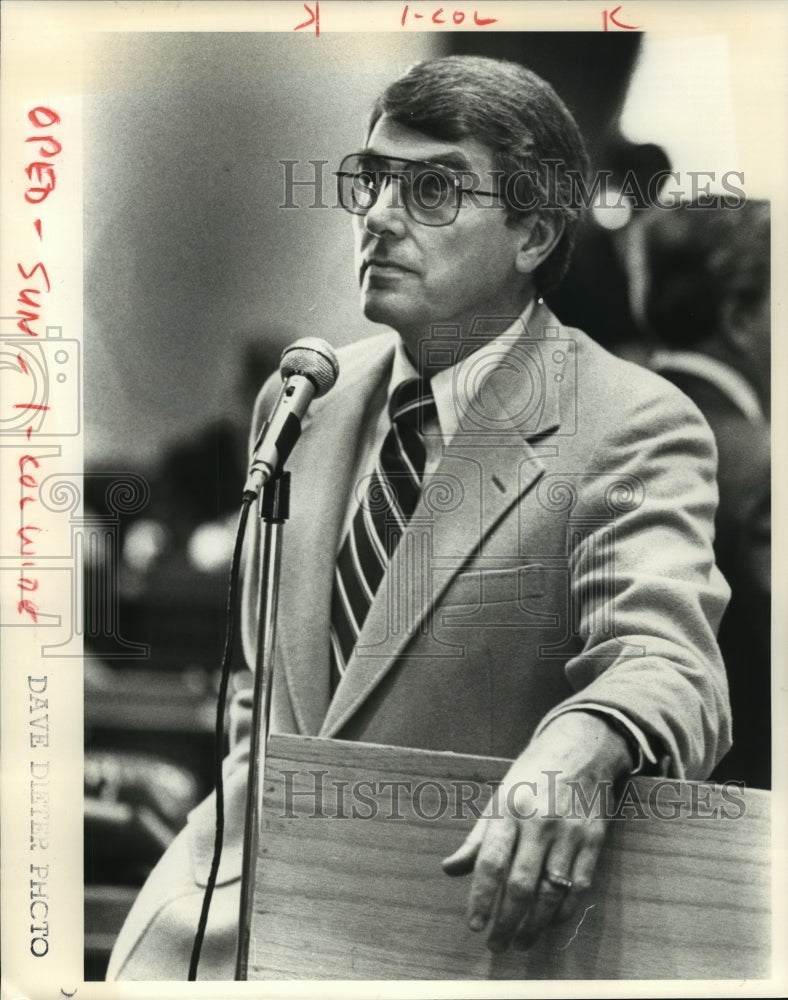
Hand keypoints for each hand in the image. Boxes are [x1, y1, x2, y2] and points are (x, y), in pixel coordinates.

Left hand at [442, 711, 633, 952]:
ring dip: (534, 925)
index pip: (491, 863)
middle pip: (521, 885)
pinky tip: (550, 924)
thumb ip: (477, 837)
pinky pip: (578, 887)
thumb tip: (450, 869)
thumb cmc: (532, 775)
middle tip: (496, 945)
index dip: (481, 898)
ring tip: (520, 942)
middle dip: (506, 922)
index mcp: (509, 809)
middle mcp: (539, 822)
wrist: (581, 748)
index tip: (474, 926)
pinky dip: (563, 912)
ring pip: (551, 892)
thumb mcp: (499, 797)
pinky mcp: (593, 840)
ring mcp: (569, 832)